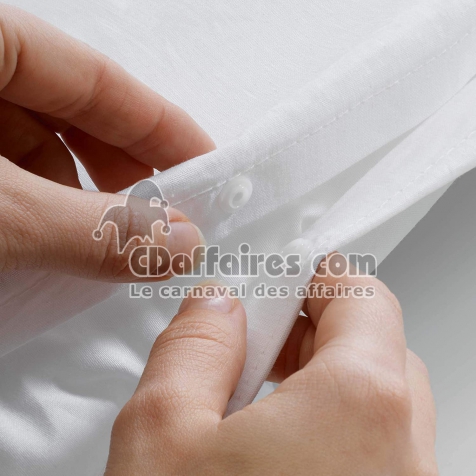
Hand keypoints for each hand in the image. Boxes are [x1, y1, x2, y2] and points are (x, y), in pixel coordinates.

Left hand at [0, 5, 212, 279]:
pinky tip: (52, 242)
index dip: (161, 129)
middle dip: (122, 171)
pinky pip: (1, 170)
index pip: (99, 80)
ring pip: (33, 146)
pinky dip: (34, 207)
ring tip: (107, 244)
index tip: (207, 169)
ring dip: (77, 198)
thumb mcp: (0, 210)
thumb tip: (181, 244)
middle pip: (70, 113)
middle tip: (162, 222)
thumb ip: (92, 226)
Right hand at [106, 260, 437, 474]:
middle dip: (317, 330)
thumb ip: (192, 345)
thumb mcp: (162, 434)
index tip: (287, 274)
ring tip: (257, 395)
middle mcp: (405, 454)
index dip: (318, 275)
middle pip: (376, 348)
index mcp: (361, 405)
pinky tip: (272, 450)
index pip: (361, 294)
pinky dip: (329, 430)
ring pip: (376, 402)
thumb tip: (217, 305)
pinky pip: (373, 451)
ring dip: (322, 381)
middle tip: (261, 335)